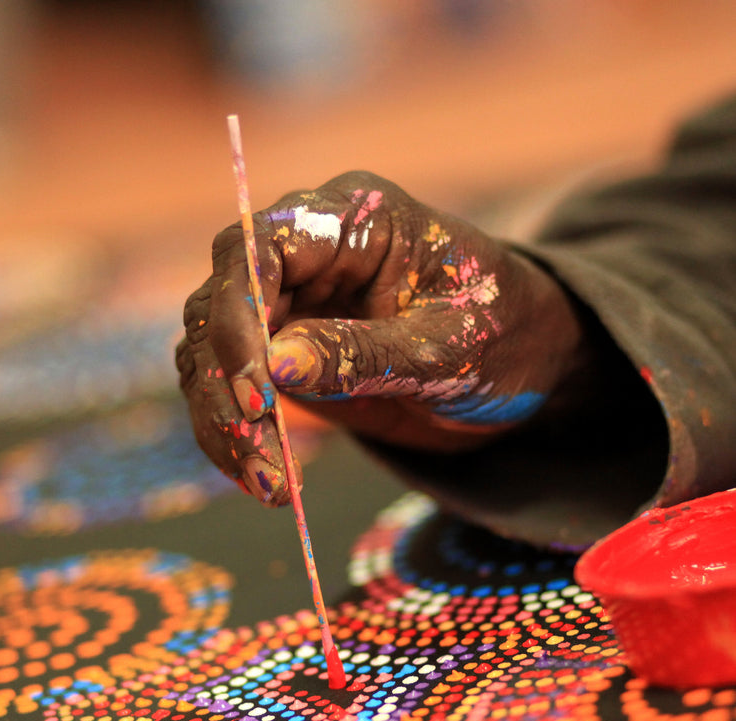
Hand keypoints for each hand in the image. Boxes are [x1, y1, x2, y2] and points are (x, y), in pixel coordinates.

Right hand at [176, 171, 586, 506]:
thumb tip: (277, 366)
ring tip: (268, 483)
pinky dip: (234, 436)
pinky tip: (261, 476)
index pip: (259, 248)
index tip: (259, 391)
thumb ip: (365, 352)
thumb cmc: (505, 333)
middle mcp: (305, 257)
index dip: (241, 315)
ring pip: (211, 355)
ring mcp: (288, 308)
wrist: (525, 368)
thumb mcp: (449, 346)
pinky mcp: (282, 358)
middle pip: (218, 304)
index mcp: (350, 222)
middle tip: (263, 455)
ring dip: (224, 421)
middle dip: (227, 385)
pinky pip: (232, 392)